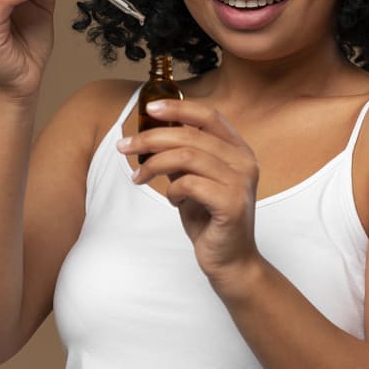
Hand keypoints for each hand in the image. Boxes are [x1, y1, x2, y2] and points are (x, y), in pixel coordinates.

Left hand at [123, 99, 262, 290]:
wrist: (231, 261)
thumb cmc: (210, 220)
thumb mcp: (193, 181)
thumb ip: (181, 157)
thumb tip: (152, 134)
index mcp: (238, 150)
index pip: (209, 115)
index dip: (178, 107)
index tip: (150, 108)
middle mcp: (244, 161)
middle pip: (191, 135)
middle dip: (151, 138)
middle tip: (124, 147)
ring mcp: (240, 182)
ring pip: (187, 156)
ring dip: (155, 164)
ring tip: (140, 177)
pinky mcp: (231, 204)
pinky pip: (190, 184)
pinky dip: (173, 190)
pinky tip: (173, 200)